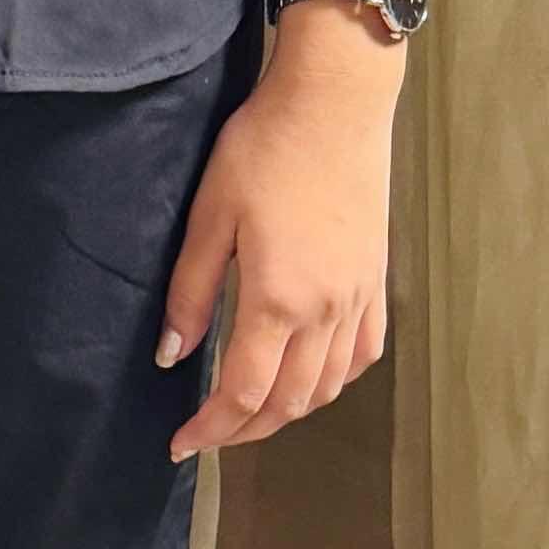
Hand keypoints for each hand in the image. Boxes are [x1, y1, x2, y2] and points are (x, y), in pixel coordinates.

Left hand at [154, 25, 402, 462]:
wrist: (335, 103)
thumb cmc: (264, 150)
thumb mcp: (210, 217)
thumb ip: (191, 293)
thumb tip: (172, 356)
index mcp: (278, 299)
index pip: (244, 392)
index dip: (211, 429)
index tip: (181, 445)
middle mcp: (326, 311)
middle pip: (289, 402)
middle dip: (246, 430)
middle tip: (209, 435)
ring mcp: (358, 297)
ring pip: (328, 386)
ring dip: (288, 411)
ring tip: (252, 412)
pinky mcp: (376, 279)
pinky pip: (363, 353)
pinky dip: (334, 380)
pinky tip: (311, 376)